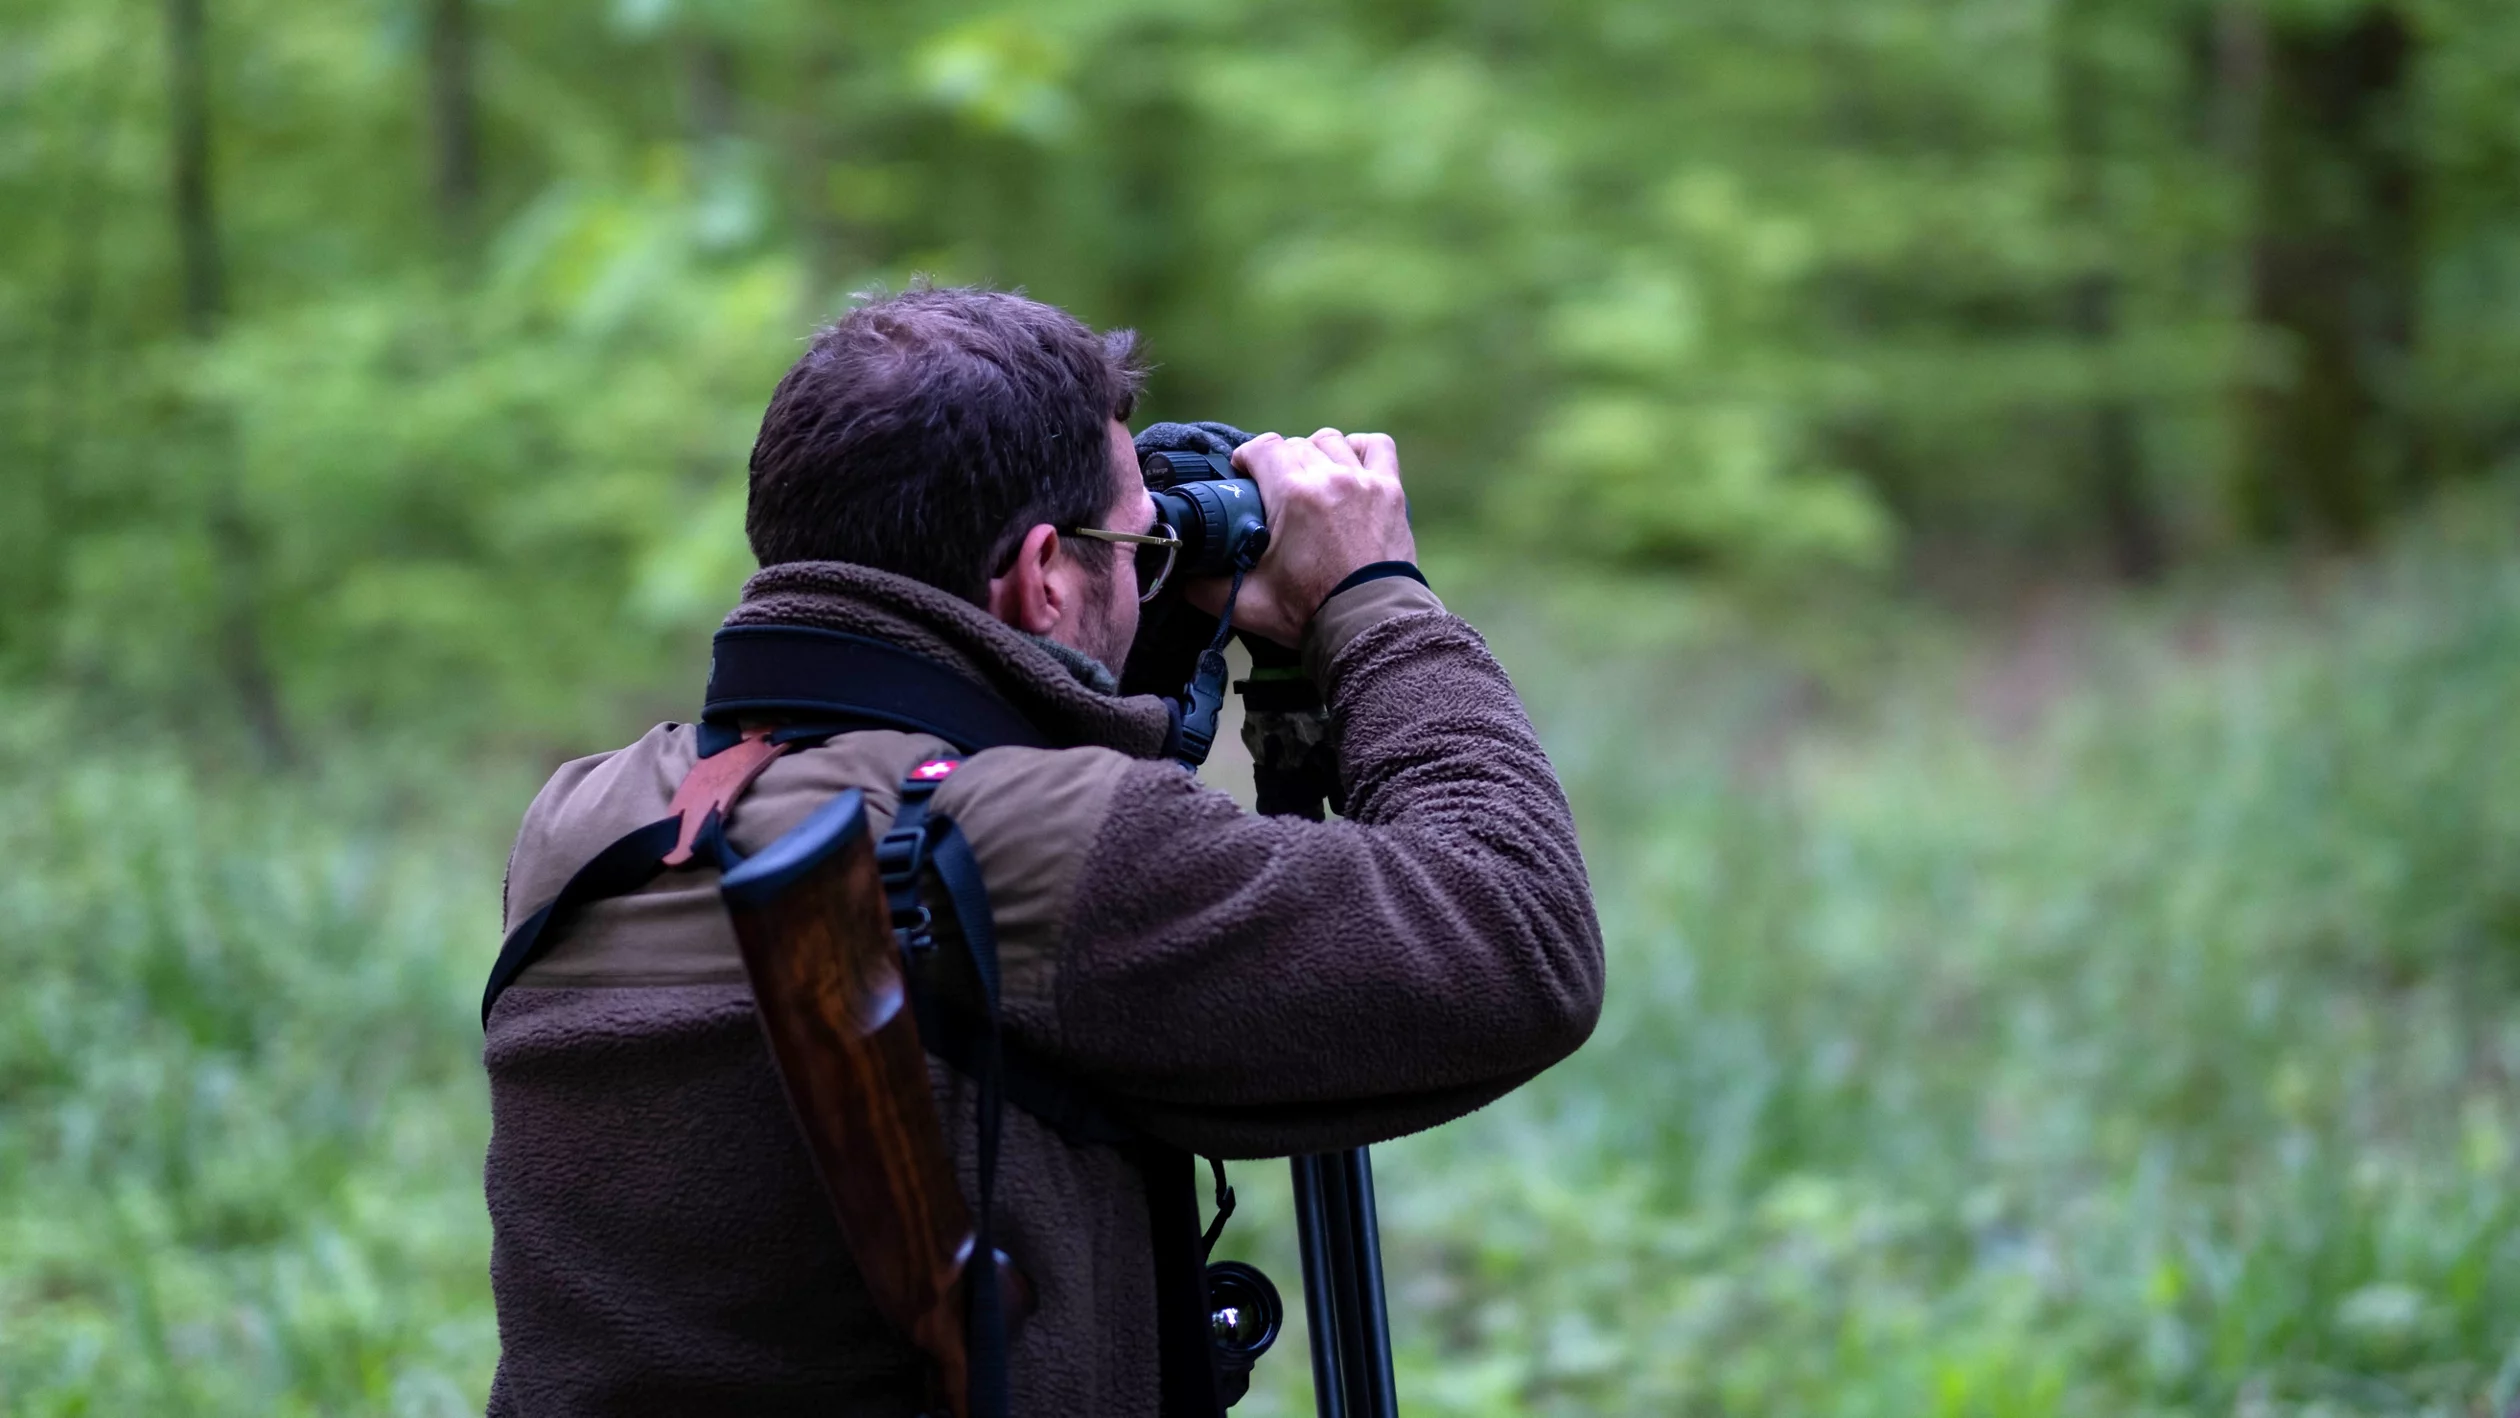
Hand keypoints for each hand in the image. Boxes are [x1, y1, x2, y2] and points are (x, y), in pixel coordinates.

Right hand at [1182, 428, 1415, 646]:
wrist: (1368, 627)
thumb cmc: (1310, 613)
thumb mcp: (1247, 602)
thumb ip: (1205, 587)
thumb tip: (1179, 578)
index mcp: (1292, 495)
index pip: (1262, 447)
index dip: (1246, 458)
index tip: (1242, 475)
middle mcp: (1329, 478)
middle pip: (1294, 445)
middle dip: (1278, 463)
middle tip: (1273, 492)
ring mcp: (1364, 482)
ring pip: (1330, 442)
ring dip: (1314, 454)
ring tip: (1308, 480)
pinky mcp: (1391, 492)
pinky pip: (1376, 447)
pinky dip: (1360, 450)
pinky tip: (1348, 467)